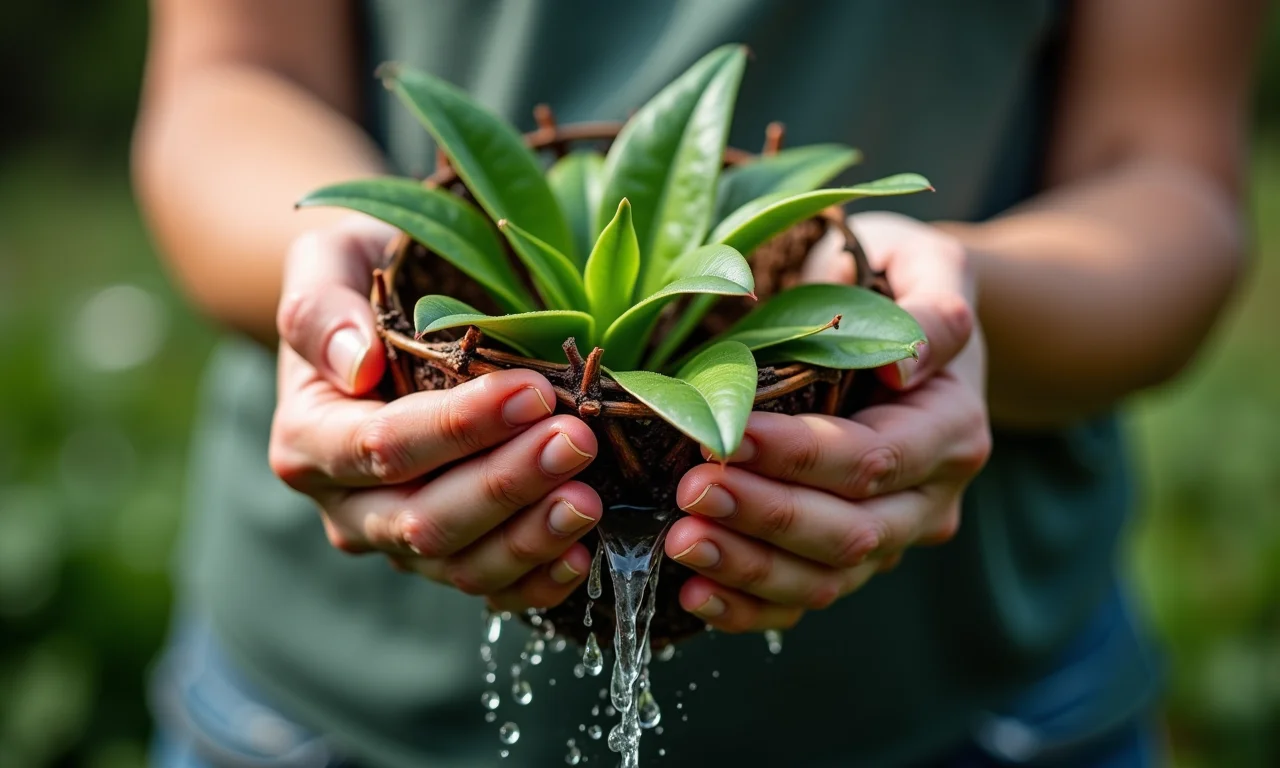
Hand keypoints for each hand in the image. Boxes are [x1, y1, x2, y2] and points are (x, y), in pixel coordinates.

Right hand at [268, 217, 601, 610]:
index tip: (531, 392)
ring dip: (528, 538)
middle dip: (505, 484)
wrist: (385, 318)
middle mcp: (347, 505)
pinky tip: (580, 556)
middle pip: (423, 518)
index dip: (458, 428)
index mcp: (309, 439)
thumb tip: (355, 364)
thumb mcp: (329, 260)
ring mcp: (397, 539)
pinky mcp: (448, 556)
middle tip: (576, 441)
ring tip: (588, 499)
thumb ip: (323, 308)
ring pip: (458, 564)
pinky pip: (488, 587)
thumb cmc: (362, 275)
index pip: (382, 447)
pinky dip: (533, 582)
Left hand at [664, 212, 991, 631]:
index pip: (874, 458)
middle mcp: (930, 497)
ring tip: (680, 542)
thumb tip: (901, 365)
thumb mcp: (926, 265)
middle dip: (766, 516)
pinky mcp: (849, 558)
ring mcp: (891, 536)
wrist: (908, 330)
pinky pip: (804, 600)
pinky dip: (750, 607)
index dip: (800, 457)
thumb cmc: (899, 281)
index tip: (727, 436)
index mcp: (951, 428)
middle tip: (690, 491)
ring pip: (829, 578)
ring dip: (750, 569)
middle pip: (852, 531)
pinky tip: (693, 592)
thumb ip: (931, 313)